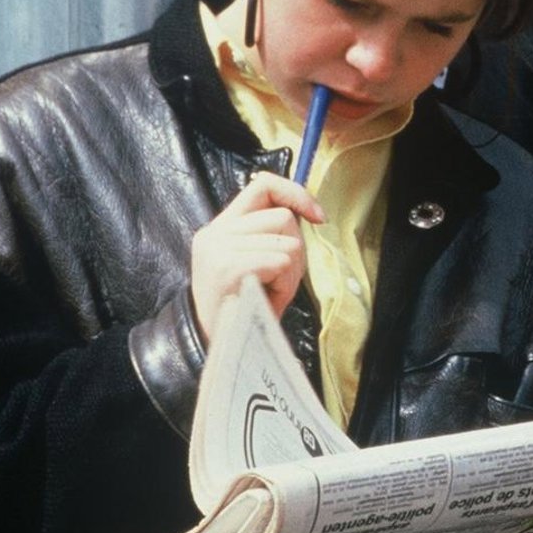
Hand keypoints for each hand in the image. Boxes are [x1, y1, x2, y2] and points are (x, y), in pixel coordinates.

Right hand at [190, 174, 324, 343]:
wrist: (218, 347)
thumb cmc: (245, 308)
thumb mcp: (256, 263)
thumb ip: (271, 234)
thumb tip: (309, 213)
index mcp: (221, 226)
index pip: (263, 184)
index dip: (295, 193)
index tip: (318, 217)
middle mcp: (215, 232)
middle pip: (283, 217)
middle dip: (296, 249)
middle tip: (281, 280)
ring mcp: (218, 248)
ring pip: (288, 241)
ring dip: (291, 271)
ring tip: (271, 291)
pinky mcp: (227, 267)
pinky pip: (281, 261)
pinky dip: (285, 282)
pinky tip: (267, 297)